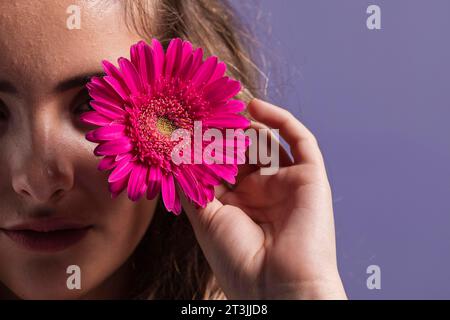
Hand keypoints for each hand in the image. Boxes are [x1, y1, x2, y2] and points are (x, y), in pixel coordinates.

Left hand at [180, 98, 346, 299]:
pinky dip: (279, 119)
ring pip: (267, 141)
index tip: (188, 122)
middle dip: (225, 131)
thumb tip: (176, 153)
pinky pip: (299, 140)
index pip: (222, 164)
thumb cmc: (238, 259)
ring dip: (246, 125)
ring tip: (224, 111)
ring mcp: (286, 182)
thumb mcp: (205, 219)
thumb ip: (192, 185)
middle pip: (243, 149)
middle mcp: (262, 190)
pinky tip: (254, 106)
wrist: (278, 287)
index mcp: (238, 203)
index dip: (207, 144)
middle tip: (206, 109)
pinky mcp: (310, 176)